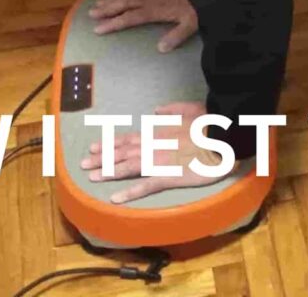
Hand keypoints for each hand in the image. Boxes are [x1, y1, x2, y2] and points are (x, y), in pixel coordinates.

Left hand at [81, 101, 223, 202]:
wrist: (224, 136)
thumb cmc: (210, 123)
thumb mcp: (190, 109)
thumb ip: (171, 110)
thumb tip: (156, 111)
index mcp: (158, 132)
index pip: (129, 139)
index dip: (110, 144)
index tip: (95, 147)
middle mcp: (153, 145)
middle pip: (123, 152)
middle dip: (102, 158)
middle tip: (83, 164)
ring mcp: (159, 161)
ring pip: (128, 167)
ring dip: (109, 172)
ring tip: (92, 177)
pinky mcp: (169, 176)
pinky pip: (145, 185)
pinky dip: (129, 192)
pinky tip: (115, 199)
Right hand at [88, 0, 196, 52]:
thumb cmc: (199, 7)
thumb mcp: (191, 25)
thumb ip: (175, 36)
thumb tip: (160, 49)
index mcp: (155, 11)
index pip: (130, 18)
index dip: (113, 24)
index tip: (97, 29)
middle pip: (124, 4)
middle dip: (107, 10)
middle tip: (90, 14)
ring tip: (97, 3)